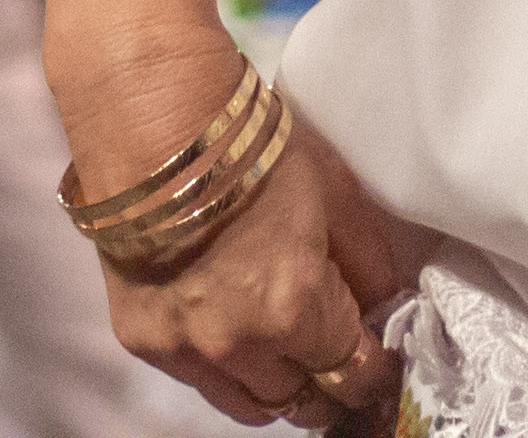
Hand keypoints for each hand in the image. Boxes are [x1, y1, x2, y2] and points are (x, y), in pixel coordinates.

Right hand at [55, 23, 417, 425]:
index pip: (353, 376)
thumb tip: (384, 313)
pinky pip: (201, 381)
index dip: (374, 370)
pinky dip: (225, 366)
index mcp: (295, 309)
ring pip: (251, 405)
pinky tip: (231, 325)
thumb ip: (370, 268)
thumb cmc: (258, 148)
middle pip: (303, 402)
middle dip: (327, 381)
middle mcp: (240, 345)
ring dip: (276, 385)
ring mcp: (186, 349)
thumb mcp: (338, 198)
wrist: (154, 122)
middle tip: (333, 353)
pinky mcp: (143, 342)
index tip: (379, 358)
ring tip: (285, 352)